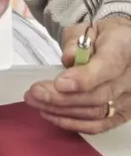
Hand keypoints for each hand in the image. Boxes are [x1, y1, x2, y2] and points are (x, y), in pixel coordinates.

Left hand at [24, 17, 130, 133]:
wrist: (123, 46)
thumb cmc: (102, 37)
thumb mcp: (87, 30)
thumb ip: (76, 42)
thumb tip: (68, 60)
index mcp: (123, 49)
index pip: (108, 67)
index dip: (83, 78)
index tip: (59, 83)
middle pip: (98, 95)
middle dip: (62, 97)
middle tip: (35, 93)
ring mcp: (129, 99)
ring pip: (96, 112)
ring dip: (61, 111)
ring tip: (36, 102)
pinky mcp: (123, 114)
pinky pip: (99, 125)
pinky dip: (73, 123)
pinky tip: (51, 115)